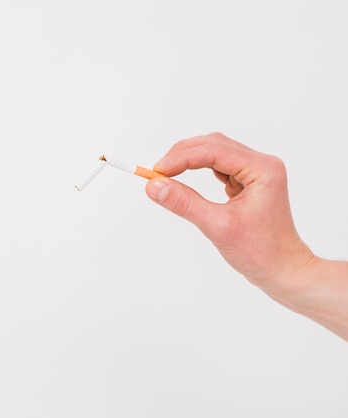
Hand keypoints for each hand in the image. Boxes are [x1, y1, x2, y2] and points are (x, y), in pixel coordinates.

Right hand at [145, 132, 314, 294]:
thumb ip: (184, 203)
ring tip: (167, 174)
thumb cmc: (259, 252)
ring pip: (216, 152)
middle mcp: (262, 164)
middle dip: (183, 155)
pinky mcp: (249, 181)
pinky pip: (220, 166)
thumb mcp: (217, 226)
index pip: (215, 151)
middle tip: (157, 172)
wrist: (282, 269)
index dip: (182, 158)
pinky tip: (186, 179)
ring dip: (189, 160)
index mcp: (263, 170)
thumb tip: (153, 186)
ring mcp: (256, 171)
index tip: (156, 172)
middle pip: (215, 145)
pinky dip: (199, 169)